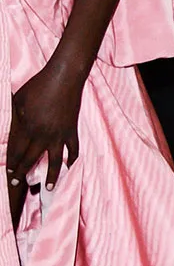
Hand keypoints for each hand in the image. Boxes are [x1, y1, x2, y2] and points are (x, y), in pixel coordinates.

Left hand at [8, 58, 83, 190]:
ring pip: (54, 161)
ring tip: (48, 188)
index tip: (9, 171)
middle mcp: (44, 135)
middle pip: (31, 159)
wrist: (64, 78)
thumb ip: (16, 118)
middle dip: (23, 172)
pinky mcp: (72, 131)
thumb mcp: (19, 100)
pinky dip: (72, 159)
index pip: (17, 151)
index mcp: (29, 127)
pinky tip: (70, 167)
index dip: (12, 162)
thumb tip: (14, 131)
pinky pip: (73, 149)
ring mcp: (60, 135)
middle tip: (17, 182)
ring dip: (50, 176)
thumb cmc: (39, 85)